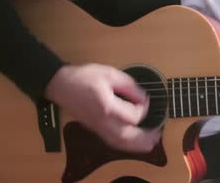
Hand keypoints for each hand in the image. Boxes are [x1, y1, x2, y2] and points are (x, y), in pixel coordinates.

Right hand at [45, 64, 160, 152]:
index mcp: (106, 106)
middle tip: (158, 135)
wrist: (61, 85)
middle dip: (144, 138)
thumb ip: (129, 86)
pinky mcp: (94, 128)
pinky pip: (111, 142)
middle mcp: (102, 121)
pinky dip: (125, 145)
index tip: (144, 98)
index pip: (132, 115)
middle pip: (126, 136)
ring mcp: (97, 127)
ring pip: (119, 142)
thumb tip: (143, 97)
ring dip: (136, 145)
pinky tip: (134, 144)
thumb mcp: (110, 74)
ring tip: (151, 143)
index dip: (143, 107)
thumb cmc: (84, 77)